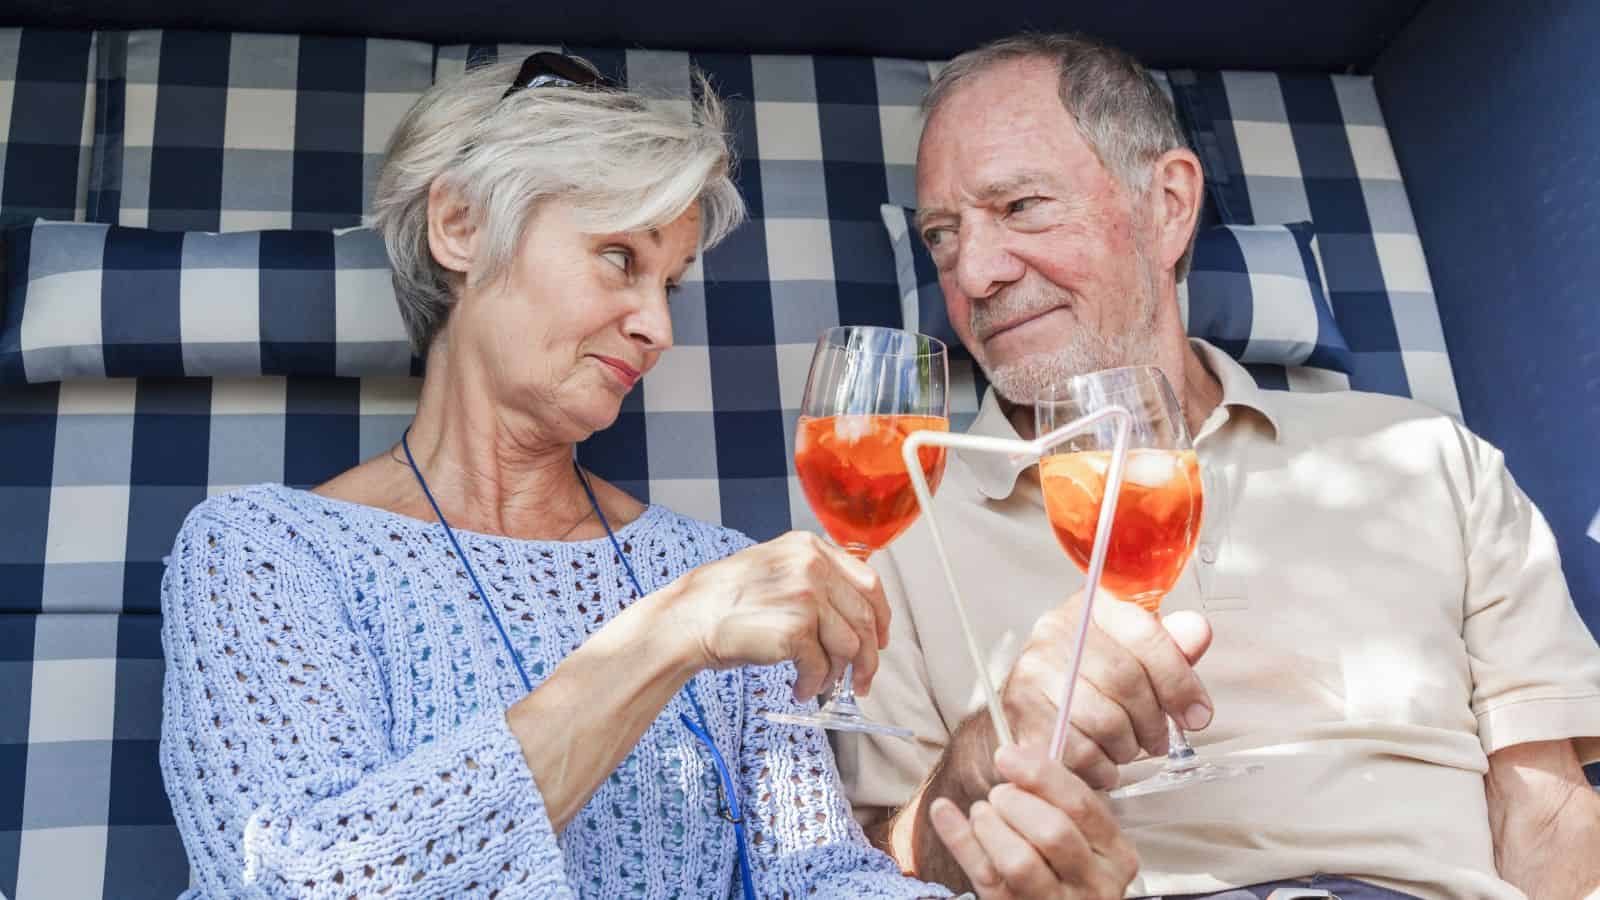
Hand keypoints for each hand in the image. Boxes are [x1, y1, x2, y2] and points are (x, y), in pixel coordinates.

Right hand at [664, 531, 888, 701]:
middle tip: (861, 680)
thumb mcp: (776, 569)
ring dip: (838, 674)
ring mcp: (806, 596)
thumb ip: (815, 579)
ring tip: (819, 685)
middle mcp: (812, 565)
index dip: (881, 616)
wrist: (689, 617)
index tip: (880, 639)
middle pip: (864, 617)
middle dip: (867, 657)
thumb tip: (856, 616)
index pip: (869, 581)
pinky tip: (800, 688)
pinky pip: (822, 666)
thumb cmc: (727, 600)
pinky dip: (814, 684)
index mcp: (810, 547)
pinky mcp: (795, 629)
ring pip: (849, 645)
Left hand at [929, 743, 1137, 899]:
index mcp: (1115, 853)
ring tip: (983, 813)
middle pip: (1052, 831)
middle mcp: (1094, 883)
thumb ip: (1058, 799)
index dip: (1041, 774)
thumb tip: (1019, 752)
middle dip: (1016, 802)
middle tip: (1000, 795)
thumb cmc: (1063, 865)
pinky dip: (959, 839)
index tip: (1008, 755)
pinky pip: (985, 876)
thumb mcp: (1079, 834)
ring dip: (991, 825)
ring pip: (1019, 861)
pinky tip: (943, 811)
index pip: (1081, 804)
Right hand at [1001, 592, 1212, 789]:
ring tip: (1124, 747)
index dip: (1179, 680)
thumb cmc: (1089, 682)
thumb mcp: (1134, 655)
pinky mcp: (1022, 711)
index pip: (1145, 633)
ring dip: (1127, 747)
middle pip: (1126, 680)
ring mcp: (1034, 669)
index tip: (1197, 715)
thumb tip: (1197, 631)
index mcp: (1093, 606)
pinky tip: (1101, 761)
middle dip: (1153, 721)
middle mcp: (1057, 629)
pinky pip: (1080, 751)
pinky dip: (1102, 767)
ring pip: (1105, 720)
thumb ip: (1170, 646)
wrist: (1029, 711)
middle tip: (1157, 740)